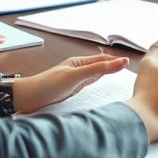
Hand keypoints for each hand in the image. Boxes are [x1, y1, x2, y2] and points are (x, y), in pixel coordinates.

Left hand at [13, 54, 129, 113]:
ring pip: (94, 74)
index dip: (115, 60)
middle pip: (99, 65)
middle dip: (112, 65)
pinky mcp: (70, 90)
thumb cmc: (48, 85)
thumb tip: (120, 62)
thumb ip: (98, 69)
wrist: (28, 98)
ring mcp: (73, 79)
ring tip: (117, 74)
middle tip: (126, 67)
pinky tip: (98, 85)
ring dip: (105, 73)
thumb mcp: (77, 76)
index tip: (129, 62)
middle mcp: (77, 69)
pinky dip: (97, 83)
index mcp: (79, 62)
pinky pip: (88, 84)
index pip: (102, 59)